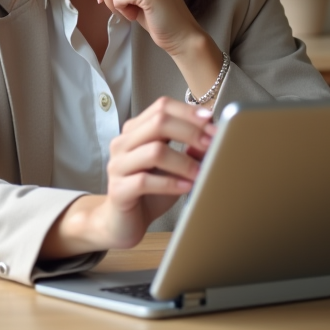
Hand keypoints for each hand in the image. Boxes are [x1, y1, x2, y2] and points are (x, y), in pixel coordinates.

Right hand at [100, 97, 216, 248]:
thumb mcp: (175, 167)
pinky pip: (144, 181)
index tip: (212, 123)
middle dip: (191, 131)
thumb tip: (212, 134)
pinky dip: (170, 183)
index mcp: (136, 130)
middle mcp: (123, 142)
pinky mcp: (117, 189)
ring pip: (154, 151)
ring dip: (184, 161)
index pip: (162, 106)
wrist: (122, 223)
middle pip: (159, 122)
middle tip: (212, 144)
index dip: (189, 112)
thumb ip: (190, 150)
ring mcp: (118, 165)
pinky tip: (186, 187)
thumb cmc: (150, 192)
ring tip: (201, 172)